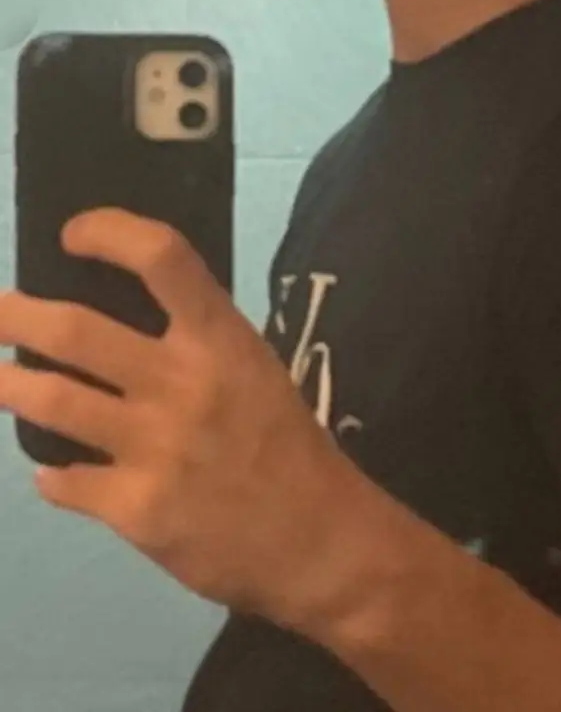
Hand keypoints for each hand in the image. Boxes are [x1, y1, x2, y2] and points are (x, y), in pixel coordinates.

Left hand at [0, 209, 360, 627]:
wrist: (317, 539)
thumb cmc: (284, 441)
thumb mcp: (251, 367)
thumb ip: (192, 340)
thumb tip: (115, 319)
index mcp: (219, 338)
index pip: (160, 257)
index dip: (108, 233)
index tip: (70, 235)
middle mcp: (182, 382)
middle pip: (75, 331)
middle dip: (13, 316)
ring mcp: (155, 448)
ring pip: (53, 401)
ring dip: (6, 386)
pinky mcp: (137, 510)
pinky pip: (67, 482)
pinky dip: (52, 476)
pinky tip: (51, 473)